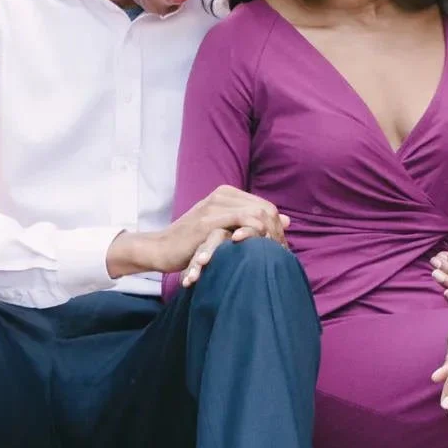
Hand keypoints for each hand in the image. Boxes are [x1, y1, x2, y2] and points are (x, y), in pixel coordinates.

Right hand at [114, 184, 286, 285]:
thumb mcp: (223, 229)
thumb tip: (286, 220)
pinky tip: (257, 248)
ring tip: (271, 254)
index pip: (266, 206)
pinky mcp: (207, 221)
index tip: (281, 248)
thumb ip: (251, 221)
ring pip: (256, 214)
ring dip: (269, 235)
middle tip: (281, 254)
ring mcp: (214, 206)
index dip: (277, 228)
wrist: (161, 248)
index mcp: (226, 193)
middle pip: (265, 209)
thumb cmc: (192, 242)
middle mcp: (221, 195)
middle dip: (277, 232)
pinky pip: (240, 221)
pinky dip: (253, 233)